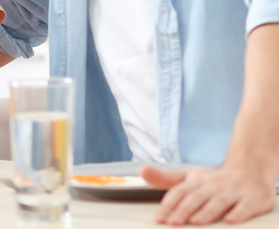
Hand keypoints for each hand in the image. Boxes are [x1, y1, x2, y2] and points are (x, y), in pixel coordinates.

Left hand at [143, 164, 276, 224]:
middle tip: (173, 222)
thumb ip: (165, 178)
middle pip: (196, 197)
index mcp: (196, 180)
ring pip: (218, 201)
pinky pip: (245, 206)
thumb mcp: (188, 176)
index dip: (168, 204)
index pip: (179, 192)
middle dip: (184, 210)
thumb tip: (141, 171)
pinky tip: (230, 220)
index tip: (159, 218)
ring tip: (196, 222)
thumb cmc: (213, 180)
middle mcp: (213, 185)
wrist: (250, 172)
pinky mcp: (252, 199)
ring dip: (207, 212)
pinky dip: (237, 213)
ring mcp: (233, 191)